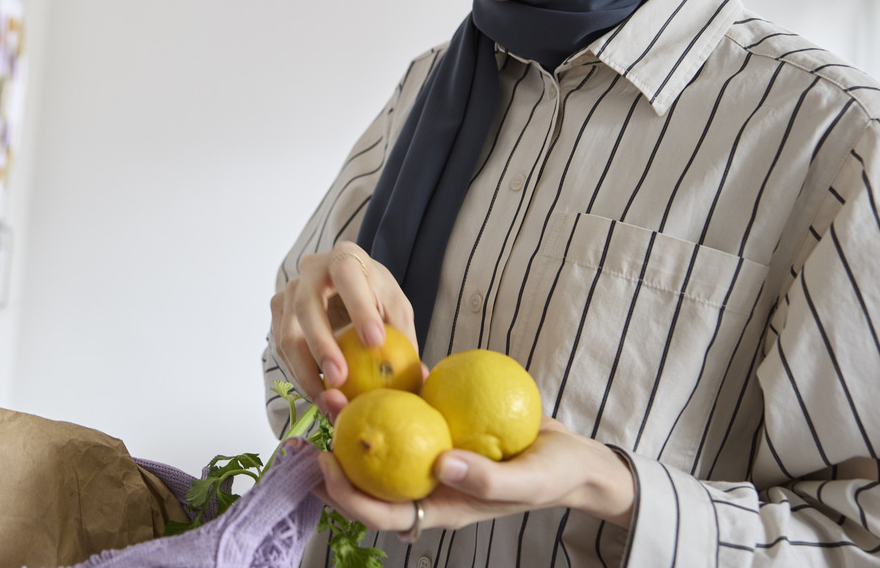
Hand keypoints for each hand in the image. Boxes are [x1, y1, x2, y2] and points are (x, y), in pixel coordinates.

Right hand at [269, 242, 416, 419]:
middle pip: (306, 307)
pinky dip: (299, 375)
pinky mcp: (278, 317)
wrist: (347, 287)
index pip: (348, 277)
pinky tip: (320, 396)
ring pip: (287, 334)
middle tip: (340, 379)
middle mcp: (309, 271)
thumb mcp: (396, 308)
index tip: (376, 341)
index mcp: (344, 258)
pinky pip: (282, 350)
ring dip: (305, 372)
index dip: (358, 308)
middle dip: (322, 345)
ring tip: (329, 401)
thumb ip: (405, 338)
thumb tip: (421, 379)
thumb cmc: (375, 297)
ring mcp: (288, 293)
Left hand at [313, 417, 635, 533]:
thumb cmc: (553, 477)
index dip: (348, 496)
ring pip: (382, 438)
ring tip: (330, 390)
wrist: (573, 456)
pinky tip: (373, 365)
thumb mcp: (528, 482)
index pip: (381, 513)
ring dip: (354, 419)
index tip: (326, 465)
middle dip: (333, 461)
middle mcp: (427, 481)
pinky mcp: (442, 422)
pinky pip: (410, 405)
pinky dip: (392, 388)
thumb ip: (488, 480)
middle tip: (305, 432)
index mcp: (439, 507)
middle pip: (369, 479)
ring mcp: (431, 452)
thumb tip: (442, 466)